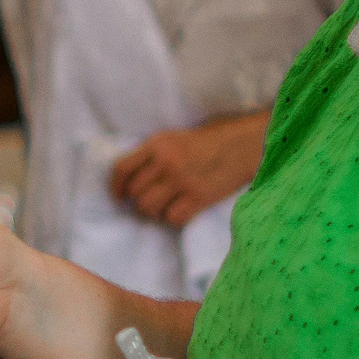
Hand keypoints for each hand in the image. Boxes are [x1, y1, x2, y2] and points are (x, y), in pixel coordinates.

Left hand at [109, 113, 267, 227]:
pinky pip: (172, 218)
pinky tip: (181, 210)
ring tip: (164, 207)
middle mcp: (167, 162)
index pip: (122, 169)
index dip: (116, 187)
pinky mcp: (200, 196)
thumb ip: (149, 156)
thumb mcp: (172, 140)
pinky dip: (173, 218)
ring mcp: (183, 180)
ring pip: (149, 208)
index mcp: (157, 144)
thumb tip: (126, 183)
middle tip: (150, 201)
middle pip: (135, 193)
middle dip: (139, 201)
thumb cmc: (205, 143)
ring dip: (154, 212)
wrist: (242, 145)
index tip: (119, 197)